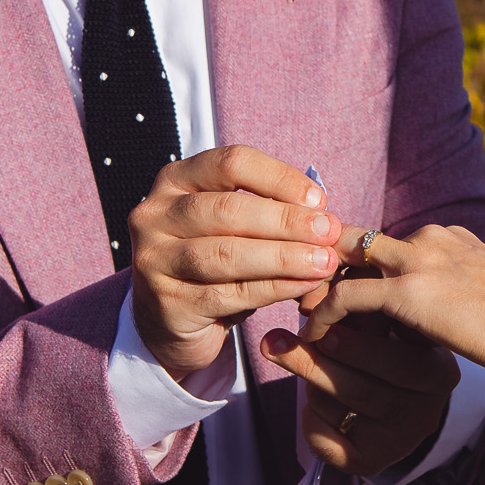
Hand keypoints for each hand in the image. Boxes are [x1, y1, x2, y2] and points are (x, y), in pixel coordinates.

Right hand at [128, 145, 341, 380]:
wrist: (170, 321)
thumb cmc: (214, 260)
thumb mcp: (235, 226)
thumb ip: (269, 212)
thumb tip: (324, 216)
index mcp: (175, 180)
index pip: (230, 163)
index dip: (279, 178)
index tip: (320, 200)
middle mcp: (155, 214)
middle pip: (229, 209)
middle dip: (287, 220)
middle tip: (329, 232)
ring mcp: (154, 260)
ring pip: (227, 254)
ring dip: (284, 257)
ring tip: (324, 262)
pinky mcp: (166, 303)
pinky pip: (229, 293)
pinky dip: (273, 288)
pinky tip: (302, 285)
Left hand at [258, 299, 460, 477]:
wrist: (399, 400)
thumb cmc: (387, 347)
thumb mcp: (388, 326)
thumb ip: (363, 313)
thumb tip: (313, 301)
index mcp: (440, 373)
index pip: (402, 361)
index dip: (359, 346)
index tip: (324, 328)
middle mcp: (426, 413)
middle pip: (364, 390)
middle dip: (316, 363)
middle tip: (279, 341)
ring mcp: (399, 442)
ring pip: (342, 410)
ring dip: (311, 383)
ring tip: (290, 358)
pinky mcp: (371, 463)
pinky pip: (329, 442)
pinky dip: (311, 419)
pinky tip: (309, 402)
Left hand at [298, 225, 484, 385]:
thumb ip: (465, 295)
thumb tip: (458, 315)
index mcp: (452, 238)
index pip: (390, 243)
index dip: (360, 265)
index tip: (338, 289)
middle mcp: (432, 238)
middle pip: (360, 242)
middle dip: (328, 265)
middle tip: (303, 294)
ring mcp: (419, 260)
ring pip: (345, 262)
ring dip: (318, 287)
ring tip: (299, 315)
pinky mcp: (408, 291)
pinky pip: (346, 298)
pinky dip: (323, 315)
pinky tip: (311, 337)